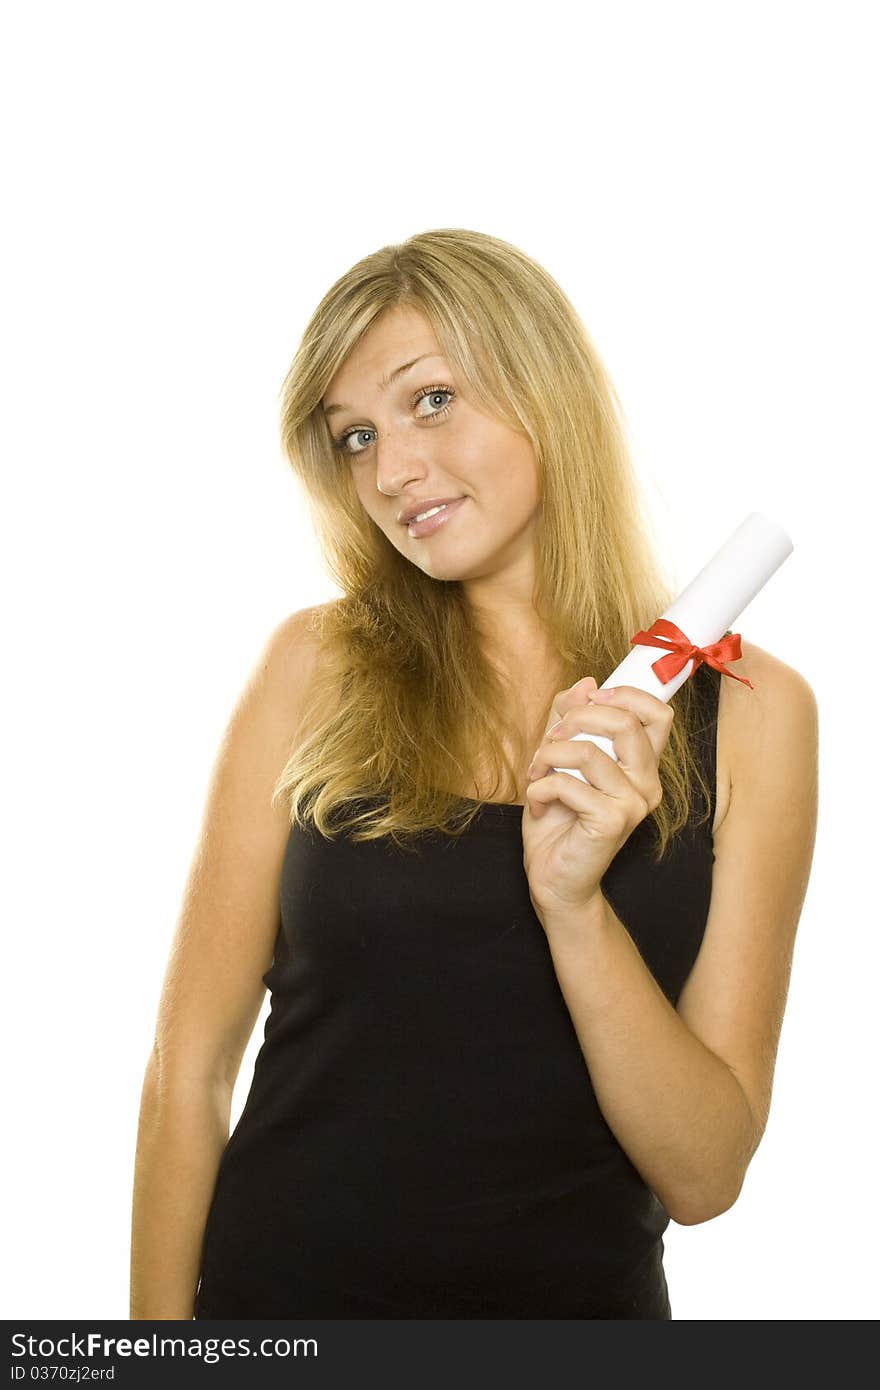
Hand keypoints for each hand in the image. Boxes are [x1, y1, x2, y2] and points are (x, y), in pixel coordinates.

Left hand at [522, 676, 674, 922]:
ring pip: (589, 752)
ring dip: (549, 756)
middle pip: (626, 723)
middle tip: (551, 738)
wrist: (553, 878)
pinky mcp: (613, 823)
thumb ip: (570, 721)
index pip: (658, 715)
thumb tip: (585, 683)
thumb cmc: (558, 820)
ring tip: (536, 773)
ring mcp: (634, 804)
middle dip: (577, 718)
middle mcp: (647, 783)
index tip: (591, 698)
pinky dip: (540, 788)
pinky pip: (569, 785)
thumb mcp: (559, 760)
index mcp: (641, 765)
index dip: (626, 695)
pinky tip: (537, 803)